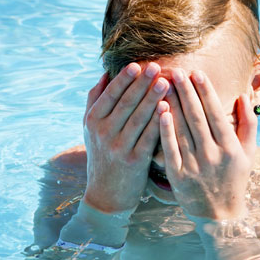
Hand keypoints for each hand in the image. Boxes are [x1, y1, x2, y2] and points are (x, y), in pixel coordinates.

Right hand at [83, 62, 169, 213]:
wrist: (106, 194)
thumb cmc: (101, 155)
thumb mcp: (90, 129)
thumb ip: (95, 100)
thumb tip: (105, 73)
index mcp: (93, 121)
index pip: (110, 95)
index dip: (124, 79)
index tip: (137, 64)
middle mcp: (104, 133)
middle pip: (126, 103)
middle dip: (141, 83)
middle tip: (156, 66)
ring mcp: (119, 147)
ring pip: (138, 118)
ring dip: (153, 98)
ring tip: (166, 82)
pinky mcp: (135, 161)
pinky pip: (149, 137)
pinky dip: (159, 121)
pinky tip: (169, 108)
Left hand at [158, 68, 256, 219]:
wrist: (220, 215)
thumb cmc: (235, 179)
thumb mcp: (248, 152)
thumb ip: (249, 123)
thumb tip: (243, 96)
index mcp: (230, 147)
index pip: (216, 113)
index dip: (205, 91)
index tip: (196, 72)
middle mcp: (213, 155)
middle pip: (197, 117)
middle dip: (186, 92)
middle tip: (175, 71)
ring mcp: (195, 166)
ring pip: (182, 129)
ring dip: (173, 104)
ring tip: (164, 84)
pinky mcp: (179, 176)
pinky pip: (170, 149)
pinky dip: (165, 130)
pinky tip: (160, 111)